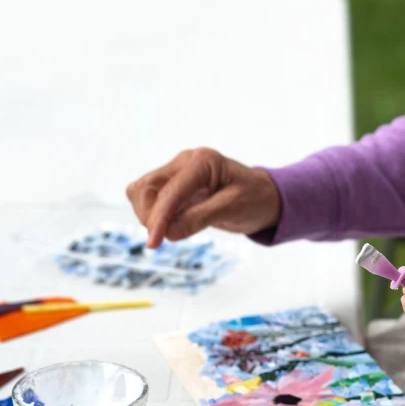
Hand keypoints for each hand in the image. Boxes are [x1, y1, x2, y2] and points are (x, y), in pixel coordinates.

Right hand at [126, 148, 280, 247]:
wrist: (263, 197)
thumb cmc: (254, 199)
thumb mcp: (232, 209)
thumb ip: (200, 218)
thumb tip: (167, 233)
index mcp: (202, 161)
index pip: (169, 191)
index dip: (158, 218)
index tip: (154, 244)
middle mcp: (184, 162)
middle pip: (145, 188)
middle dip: (149, 216)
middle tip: (164, 240)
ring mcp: (176, 172)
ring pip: (141, 192)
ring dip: (147, 215)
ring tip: (171, 231)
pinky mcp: (173, 186)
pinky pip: (149, 199)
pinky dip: (152, 215)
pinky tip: (170, 225)